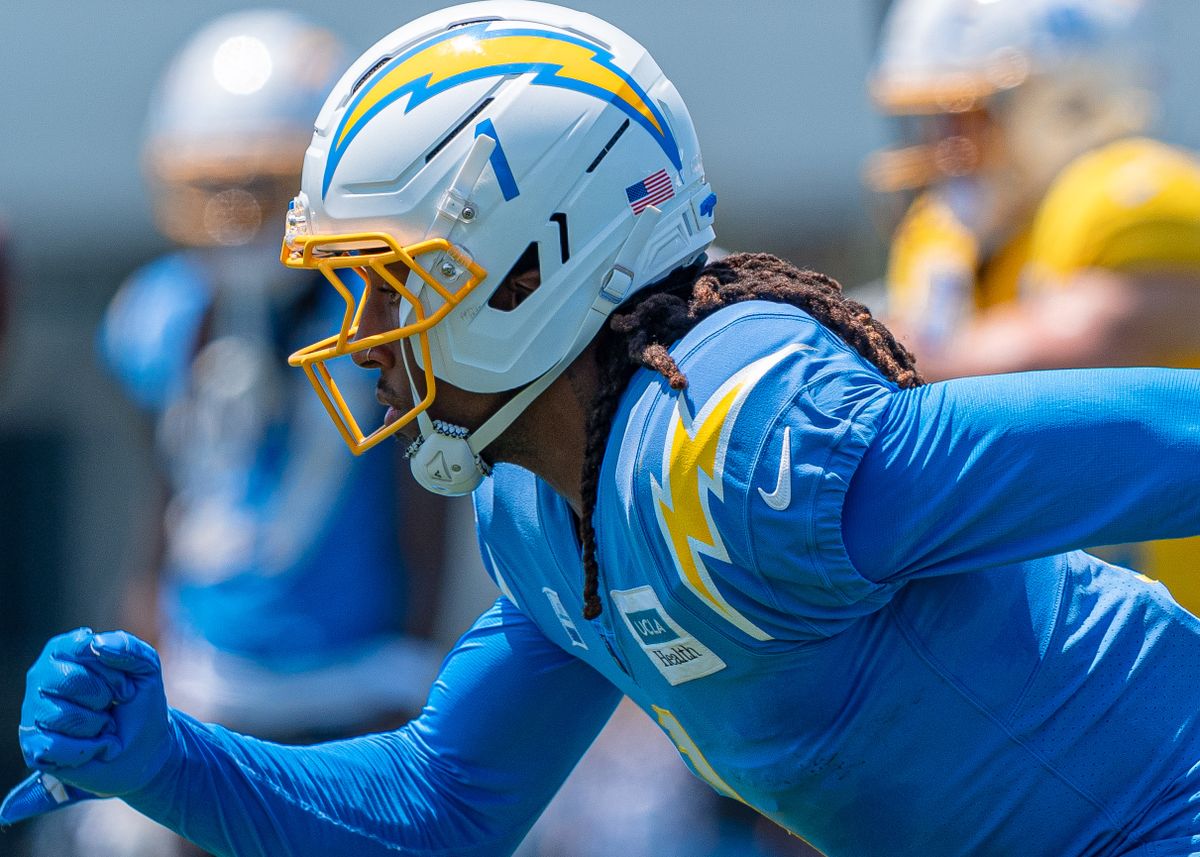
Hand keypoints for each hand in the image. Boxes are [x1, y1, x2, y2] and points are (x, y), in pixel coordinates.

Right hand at [1, 628, 176, 823]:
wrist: (144, 747)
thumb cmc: (139, 701)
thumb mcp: (146, 668)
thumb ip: (127, 647)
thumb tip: (96, 643)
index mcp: (65, 650)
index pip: (82, 649)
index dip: (111, 672)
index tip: (125, 685)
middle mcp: (42, 677)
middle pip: (69, 681)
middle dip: (103, 697)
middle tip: (112, 706)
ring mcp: (34, 711)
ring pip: (62, 716)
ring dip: (96, 725)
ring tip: (102, 726)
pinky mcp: (33, 745)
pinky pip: (55, 747)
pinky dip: (87, 749)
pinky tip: (92, 746)